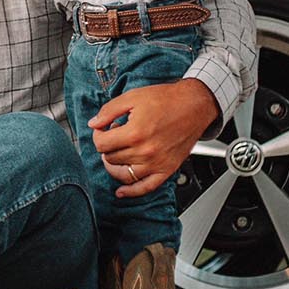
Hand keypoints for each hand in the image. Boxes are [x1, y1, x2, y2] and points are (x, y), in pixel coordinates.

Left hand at [89, 79, 217, 197]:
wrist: (194, 105)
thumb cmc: (166, 99)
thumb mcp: (132, 97)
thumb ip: (108, 111)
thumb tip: (93, 123)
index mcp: (135, 133)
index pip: (101, 144)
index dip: (98, 135)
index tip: (103, 129)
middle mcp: (145, 152)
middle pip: (111, 158)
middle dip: (107, 147)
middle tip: (115, 136)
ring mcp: (156, 163)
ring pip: (123, 174)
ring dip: (114, 166)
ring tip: (115, 154)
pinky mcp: (167, 169)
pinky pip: (146, 187)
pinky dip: (131, 192)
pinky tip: (121, 191)